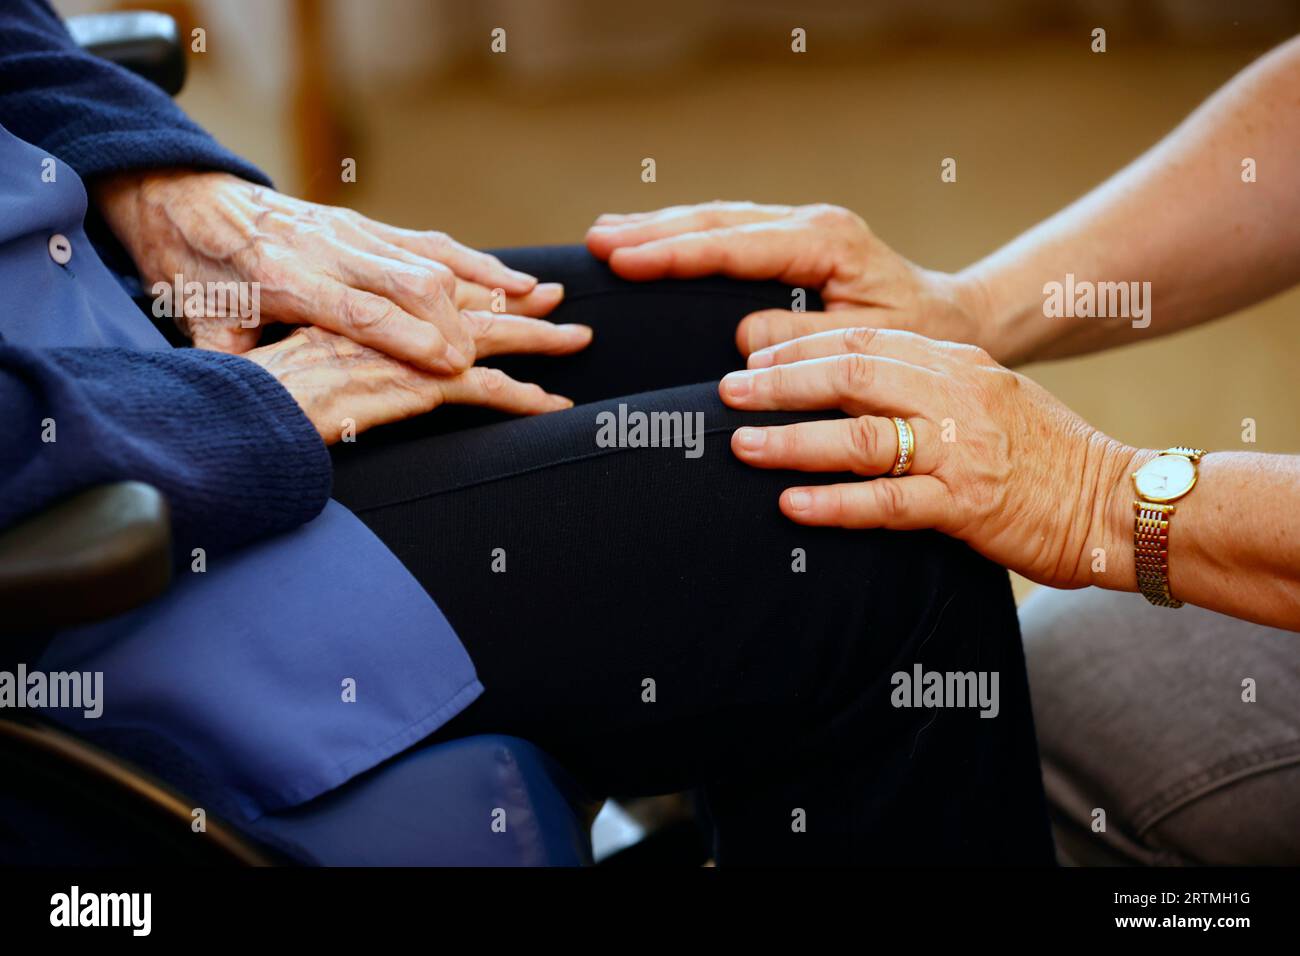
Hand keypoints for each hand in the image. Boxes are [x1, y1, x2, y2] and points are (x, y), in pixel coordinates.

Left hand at [93, 170, 562, 369]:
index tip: (456, 368)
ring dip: (495, 286)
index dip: (413, 339)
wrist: (184, 199)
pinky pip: (434, 245)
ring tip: (549, 303)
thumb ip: (237, 363)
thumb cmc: (194, 273)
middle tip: (520, 350)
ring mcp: (355, 232)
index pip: (363, 312)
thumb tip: (264, 405)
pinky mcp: (368, 225)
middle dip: (470, 320)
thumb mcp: (202, 327)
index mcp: (286, 277)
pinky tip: (515, 279)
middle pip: (415, 282)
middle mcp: (330, 248)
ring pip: (436, 259)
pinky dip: (480, 264)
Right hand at [244, 312, 590, 444]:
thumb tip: (332, 353)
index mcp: (362, 302)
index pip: (428, 286)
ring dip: (536, 339)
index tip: (503, 283)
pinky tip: (553, 405)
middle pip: (468, 302)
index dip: (471, 283)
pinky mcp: (415, 383)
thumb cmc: (258, 377)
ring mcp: (408, 349)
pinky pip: (483, 388)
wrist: (241, 401)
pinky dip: (523, 396)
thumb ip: (326, 344)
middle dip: (516, 300)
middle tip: (556, 299)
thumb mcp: (295, 348)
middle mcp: (392, 317)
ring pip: (487, 337)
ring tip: (578, 341)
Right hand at [586, 201, 998, 358]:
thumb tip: (742, 336)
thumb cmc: (918, 341)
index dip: (675, 253)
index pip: (735, 244)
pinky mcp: (795, 241)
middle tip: (595, 241)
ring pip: (718, 219)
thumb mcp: (869, 346)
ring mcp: (802, 228)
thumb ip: (805, 341)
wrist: (954, 322)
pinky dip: (686, 235)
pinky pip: (729, 232)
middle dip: (653, 231)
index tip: (624, 259)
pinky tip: (650, 238)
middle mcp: (811, 225)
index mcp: (827, 243)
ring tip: (606, 232)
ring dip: (661, 226)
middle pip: (717, 221)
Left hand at [718, 327, 1137, 589]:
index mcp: (957, 363)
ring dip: (794, 441)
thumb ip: (924, 386)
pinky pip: (890, 503)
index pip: (865, 341)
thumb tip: (845, 391)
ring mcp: (962, 450)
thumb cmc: (1045, 455)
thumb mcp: (988, 397)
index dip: (801, 348)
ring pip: (862, 438)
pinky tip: (792, 506)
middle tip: (726, 393)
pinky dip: (836, 504)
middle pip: (852, 375)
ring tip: (742, 445)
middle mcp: (957, 396)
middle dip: (781, 383)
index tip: (751, 357)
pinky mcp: (969, 505)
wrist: (1119, 502)